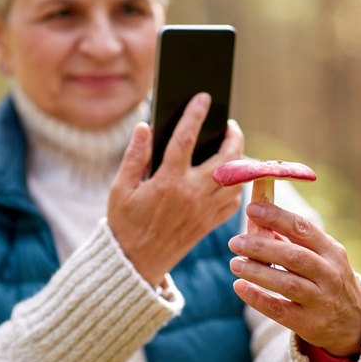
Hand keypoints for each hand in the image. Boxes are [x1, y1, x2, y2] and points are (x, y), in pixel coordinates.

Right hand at [108, 93, 244, 284]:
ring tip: (233, 148)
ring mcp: (205, 210)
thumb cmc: (125, 223)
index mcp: (167, 182)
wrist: (135, 263)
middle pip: (226, 158)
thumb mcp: (120, 188)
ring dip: (240, 161)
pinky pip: (234, 201)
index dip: (195, 114)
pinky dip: (237, 186)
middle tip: (230, 125)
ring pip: (236, 180)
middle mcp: (191, 194)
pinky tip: (229, 178)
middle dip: (234, 137)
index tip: (203, 98)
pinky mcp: (210, 224)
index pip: (185, 139)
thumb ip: (134, 156)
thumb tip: (144, 126)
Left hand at [228, 201, 360, 357]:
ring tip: (234, 263)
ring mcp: (321, 300)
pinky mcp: (310, 323)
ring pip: (287, 284)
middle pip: (294, 257)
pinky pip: (280, 310)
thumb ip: (291, 241)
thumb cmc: (326, 279)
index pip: (303, 228)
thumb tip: (256, 222)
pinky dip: (258, 298)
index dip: (276, 217)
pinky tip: (240, 286)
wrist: (354, 323)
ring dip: (257, 272)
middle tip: (235, 242)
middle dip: (261, 247)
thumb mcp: (320, 256)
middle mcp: (329, 274)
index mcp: (331, 251)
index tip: (251, 208)